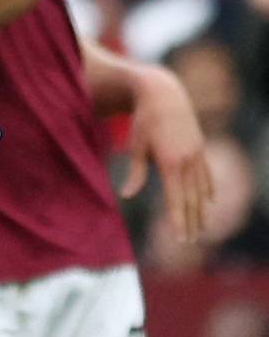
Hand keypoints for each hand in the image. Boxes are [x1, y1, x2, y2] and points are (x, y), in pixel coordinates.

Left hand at [119, 65, 212, 242]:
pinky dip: (208, 190)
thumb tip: (127, 196)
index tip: (180, 238)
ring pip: (202, 189)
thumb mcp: (136, 146)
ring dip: (201, 210)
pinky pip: (206, 175)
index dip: (179, 221)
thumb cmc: (143, 121)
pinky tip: (209, 202)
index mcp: (171, 162)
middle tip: (190, 242)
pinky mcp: (200, 148)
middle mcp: (188, 161)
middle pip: (192, 199)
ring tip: (201, 229)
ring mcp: (197, 154)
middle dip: (191, 222)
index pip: (177, 200)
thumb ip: (135, 173)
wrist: (163, 94)